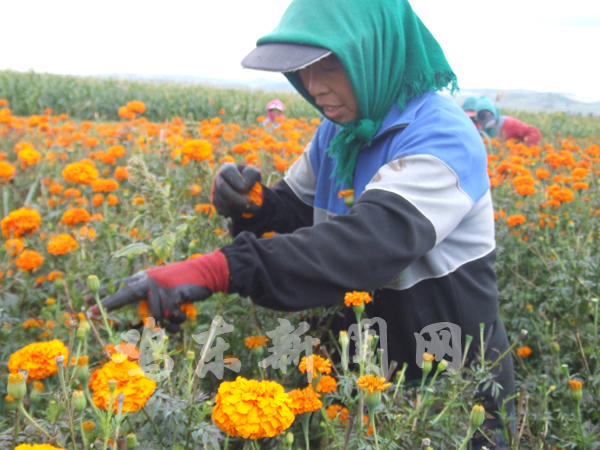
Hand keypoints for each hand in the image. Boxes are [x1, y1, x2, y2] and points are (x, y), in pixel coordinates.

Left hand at [89, 250, 228, 331]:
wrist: (205, 271)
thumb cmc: (181, 282)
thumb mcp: (161, 284)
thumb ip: (147, 297)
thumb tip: (134, 320)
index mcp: (144, 279)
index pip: (119, 286)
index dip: (102, 296)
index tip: (83, 303)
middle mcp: (149, 281)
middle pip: (124, 294)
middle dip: (106, 304)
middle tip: (90, 314)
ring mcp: (161, 286)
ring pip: (153, 315)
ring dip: (165, 326)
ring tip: (174, 326)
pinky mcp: (173, 292)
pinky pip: (169, 316)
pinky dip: (177, 322)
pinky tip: (181, 319)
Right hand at [211, 163, 261, 217]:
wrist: (247, 190)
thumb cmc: (249, 178)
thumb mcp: (254, 173)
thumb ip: (251, 176)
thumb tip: (244, 189)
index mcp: (227, 168)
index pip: (228, 172)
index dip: (235, 180)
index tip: (244, 189)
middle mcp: (218, 179)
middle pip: (222, 188)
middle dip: (235, 197)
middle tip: (247, 202)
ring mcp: (215, 192)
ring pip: (222, 201)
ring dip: (237, 207)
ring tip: (250, 207)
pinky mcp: (216, 203)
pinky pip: (222, 210)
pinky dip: (233, 213)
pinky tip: (242, 211)